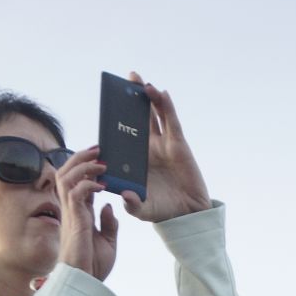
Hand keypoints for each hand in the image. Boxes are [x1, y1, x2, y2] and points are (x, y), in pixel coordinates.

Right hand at [56, 147, 116, 281]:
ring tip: (100, 161)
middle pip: (66, 174)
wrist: (86, 282)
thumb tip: (108, 205)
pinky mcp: (74, 220)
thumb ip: (108, 223)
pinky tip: (101, 184)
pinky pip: (75, 193)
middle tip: (98, 149)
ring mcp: (70, 214)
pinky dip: (86, 183)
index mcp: (80, 213)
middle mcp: (72, 210)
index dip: (86, 168)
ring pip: (66, 178)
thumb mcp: (108, 242)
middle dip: (80, 158)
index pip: (78, 183)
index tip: (100, 157)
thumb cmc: (93, 266)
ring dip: (82, 166)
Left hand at [117, 75, 210, 223]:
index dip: (117, 121)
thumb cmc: (162, 210)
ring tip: (139, 80)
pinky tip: (161, 93)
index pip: (124, 135)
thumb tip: (124, 195)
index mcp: (135, 160)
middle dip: (131, 100)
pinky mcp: (178, 144)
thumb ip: (132, 204)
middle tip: (124, 81)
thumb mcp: (142, 209)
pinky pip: (171, 122)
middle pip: (138, 119)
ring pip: (154, 115)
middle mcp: (148, 148)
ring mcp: (163, 144)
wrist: (187, 215)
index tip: (107, 105)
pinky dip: (166, 107)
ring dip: (147, 97)